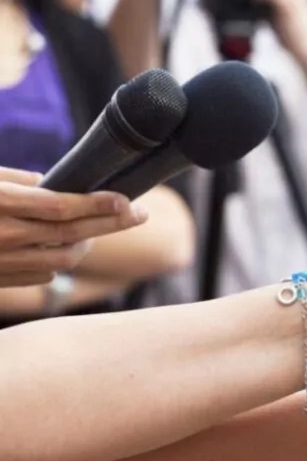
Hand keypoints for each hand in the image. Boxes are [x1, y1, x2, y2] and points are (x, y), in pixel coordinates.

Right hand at [0, 167, 147, 286]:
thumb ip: (16, 180)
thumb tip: (49, 182)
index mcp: (0, 203)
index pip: (60, 207)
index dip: (96, 205)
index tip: (125, 201)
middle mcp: (4, 235)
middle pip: (71, 233)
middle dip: (111, 223)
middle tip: (139, 214)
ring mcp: (3, 262)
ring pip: (64, 259)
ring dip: (87, 244)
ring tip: (97, 230)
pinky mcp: (0, 280)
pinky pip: (44, 275)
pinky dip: (60, 261)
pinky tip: (63, 248)